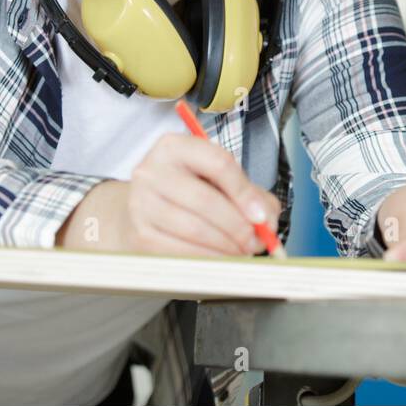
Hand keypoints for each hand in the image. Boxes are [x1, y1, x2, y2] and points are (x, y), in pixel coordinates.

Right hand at [56, 132, 280, 256]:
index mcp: (175, 147)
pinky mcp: (139, 234)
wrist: (138, 210)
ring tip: (242, 251)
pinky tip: (221, 258)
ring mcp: (141, 203)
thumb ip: (249, 194)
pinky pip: (181, 251)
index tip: (262, 217)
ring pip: (195, 229)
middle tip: (256, 241)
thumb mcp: (215, 180)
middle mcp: (153, 171)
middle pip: (206, 200)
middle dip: (238, 226)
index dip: (244, 193)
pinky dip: (208, 259)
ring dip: (226, 246)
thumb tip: (268, 220)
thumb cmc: (185, 192)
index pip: (218, 163)